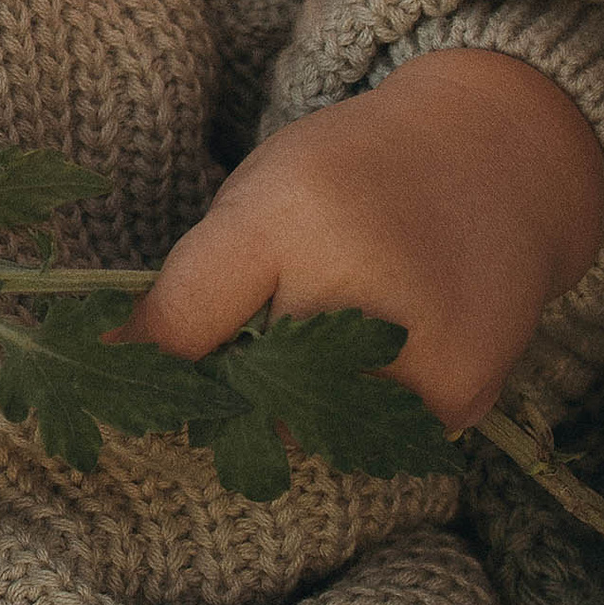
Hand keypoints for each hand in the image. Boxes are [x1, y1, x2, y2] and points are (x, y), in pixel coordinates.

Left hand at [126, 47, 603, 432]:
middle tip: (241, 352)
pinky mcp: (460, 399)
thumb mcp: (260, 195)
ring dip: (288, 411)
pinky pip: (367, 443)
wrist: (496, 161)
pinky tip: (376, 356)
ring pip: (303, 432)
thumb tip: (111, 363)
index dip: (138, 356)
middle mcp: (360, 290)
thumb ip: (191, 285)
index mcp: (293, 217)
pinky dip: (353, 414)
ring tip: (318, 344)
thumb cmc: (353, 174)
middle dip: (220, 389)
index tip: (108, 374)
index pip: (180, 322)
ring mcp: (418, 353)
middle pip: (238, 394)